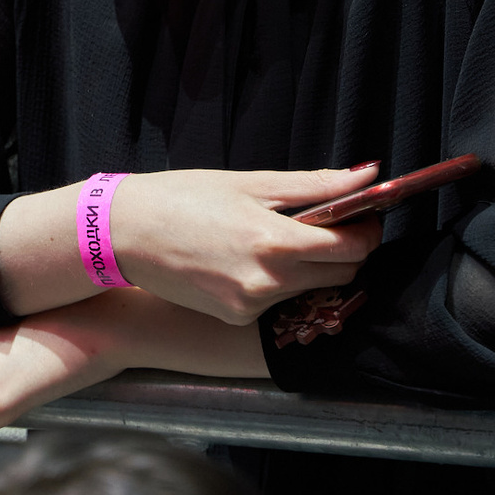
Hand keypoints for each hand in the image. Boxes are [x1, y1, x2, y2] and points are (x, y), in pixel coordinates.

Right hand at [107, 166, 380, 324]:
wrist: (125, 232)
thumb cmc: (184, 197)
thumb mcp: (252, 182)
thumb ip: (316, 184)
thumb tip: (368, 175)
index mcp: (274, 242)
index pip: (352, 248)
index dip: (368, 230)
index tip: (365, 214)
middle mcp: (267, 283)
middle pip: (341, 274)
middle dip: (347, 250)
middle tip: (332, 222)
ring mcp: (251, 306)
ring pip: (311, 288)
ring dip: (313, 266)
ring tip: (284, 235)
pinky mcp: (236, 318)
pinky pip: (278, 301)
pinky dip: (280, 281)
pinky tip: (254, 257)